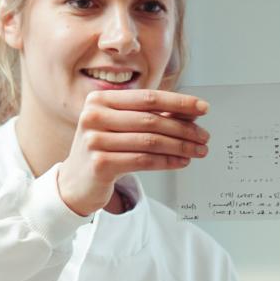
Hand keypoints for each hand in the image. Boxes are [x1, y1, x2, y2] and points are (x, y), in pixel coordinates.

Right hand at [57, 89, 210, 214]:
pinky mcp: (100, 164)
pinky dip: (167, 161)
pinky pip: (143, 160)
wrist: (75, 182)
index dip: (179, 102)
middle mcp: (94, 116)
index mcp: (100, 99)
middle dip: (184, 128)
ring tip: (198, 150)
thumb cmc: (102, 149)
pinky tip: (182, 162)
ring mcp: (94, 140)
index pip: (148, 98)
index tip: (202, 108)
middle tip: (204, 136)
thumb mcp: (121, 126)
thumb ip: (150, 116)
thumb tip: (190, 114)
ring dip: (180, 146)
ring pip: (150, 141)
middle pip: (151, 120)